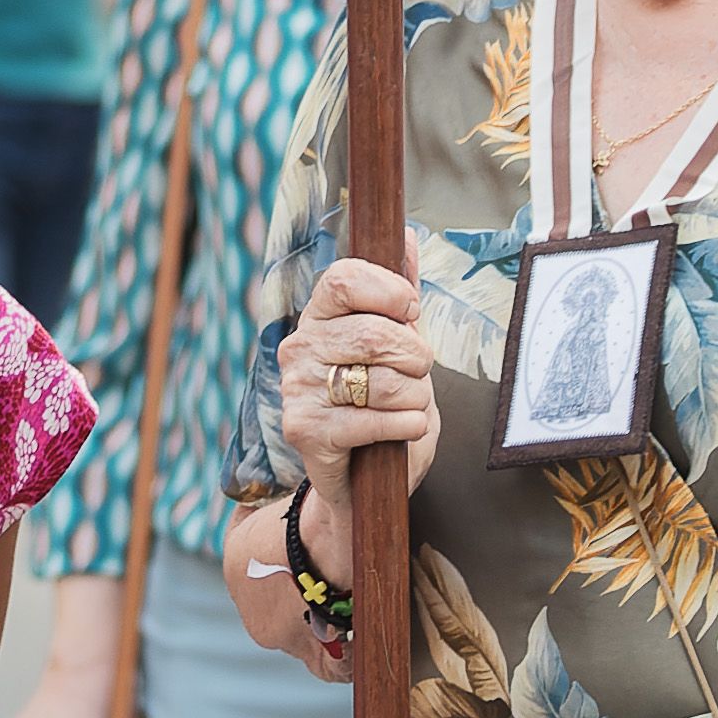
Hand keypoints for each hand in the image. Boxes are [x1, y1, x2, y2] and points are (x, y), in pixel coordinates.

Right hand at [277, 246, 438, 587]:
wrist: (359, 481)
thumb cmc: (381, 404)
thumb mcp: (397, 345)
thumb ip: (400, 295)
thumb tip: (407, 237)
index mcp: (319, 316)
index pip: (344, 278)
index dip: (389, 291)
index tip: (410, 311)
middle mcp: (299, 347)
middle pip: (374, 333)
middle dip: (416, 356)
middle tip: (420, 371)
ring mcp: (297, 389)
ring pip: (382, 380)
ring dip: (417, 397)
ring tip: (412, 405)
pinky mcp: (305, 432)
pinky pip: (375, 420)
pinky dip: (408, 425)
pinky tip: (406, 428)